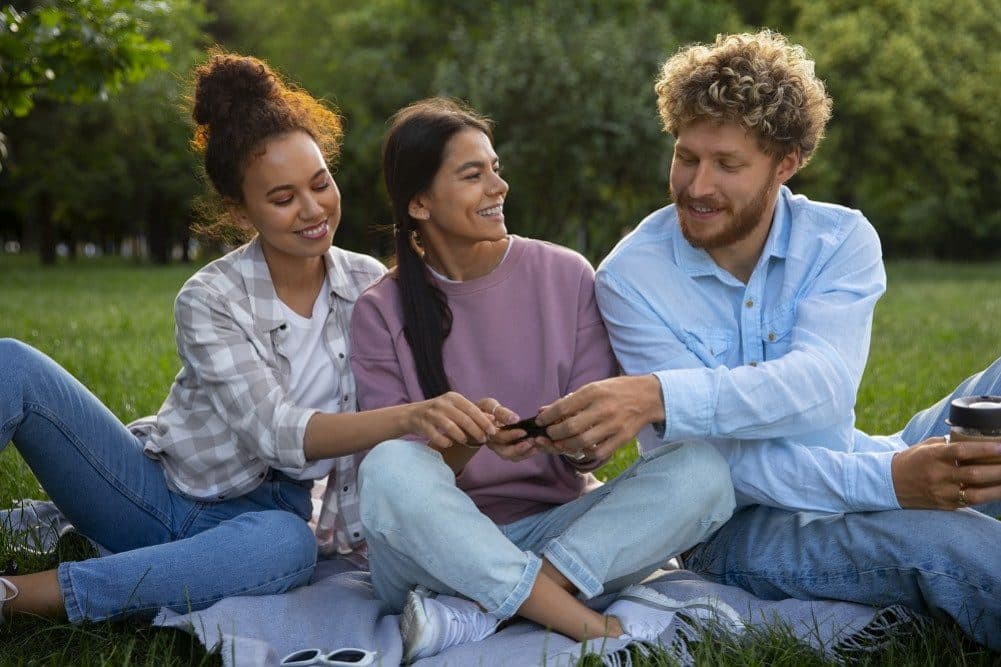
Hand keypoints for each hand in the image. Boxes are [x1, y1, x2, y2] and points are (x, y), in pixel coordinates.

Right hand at [405, 391, 495, 449]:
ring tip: (465, 441)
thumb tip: (493, 419)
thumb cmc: (440, 413)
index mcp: (453, 398)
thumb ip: (473, 414)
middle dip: (476, 430)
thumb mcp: (456, 409)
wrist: (412, 415)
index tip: (492, 431)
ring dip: (460, 436)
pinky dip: (444, 441)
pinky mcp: (422, 423)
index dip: (484, 421)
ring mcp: (431, 413)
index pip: (472, 409)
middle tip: (483, 440)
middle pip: (463, 418)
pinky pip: (435, 434)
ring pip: (449, 426)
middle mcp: (442, 403)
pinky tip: (449, 444)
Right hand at [475, 398, 540, 461]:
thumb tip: (515, 419)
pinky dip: (526, 453)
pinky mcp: (507, 449)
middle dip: (519, 448)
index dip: (511, 435)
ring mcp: (499, 448)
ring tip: (536, 446)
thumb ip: (501, 413)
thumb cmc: (487, 409)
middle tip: (532, 441)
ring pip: (511, 456)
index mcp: (487, 433)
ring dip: (524, 452)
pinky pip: (516, 456)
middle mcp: (492, 444)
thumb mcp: (490, 406)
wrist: (483, 416)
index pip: (499, 437)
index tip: (524, 431)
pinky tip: (536, 448)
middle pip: (504, 452)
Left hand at [535, 375, 663, 461]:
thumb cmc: (616, 390)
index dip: (547, 417)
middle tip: (547, 435)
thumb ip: (569, 400)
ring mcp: (614, 425)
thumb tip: (543, 411)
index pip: (563, 407)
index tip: (539, 421)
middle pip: (570, 428)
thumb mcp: (593, 387)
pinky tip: (578, 449)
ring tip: (558, 444)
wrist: (649, 396)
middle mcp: (603, 409)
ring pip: (582, 443)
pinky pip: (598, 452)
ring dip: (564, 446)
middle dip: (553, 434)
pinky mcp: (622, 438)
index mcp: (594, 392)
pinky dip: (584, 453)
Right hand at [891, 437, 1000, 508]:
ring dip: (997, 489)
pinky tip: (997, 491)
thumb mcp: (926, 447)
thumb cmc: (911, 460)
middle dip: (998, 470)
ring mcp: (941, 492)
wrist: (889, 483)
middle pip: (973, 474)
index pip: (961, 451)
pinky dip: (986, 497)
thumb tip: (974, 441)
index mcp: (933, 456)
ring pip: (976, 494)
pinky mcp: (944, 505)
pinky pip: (970, 502)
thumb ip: (948, 444)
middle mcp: (937, 475)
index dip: (984, 449)